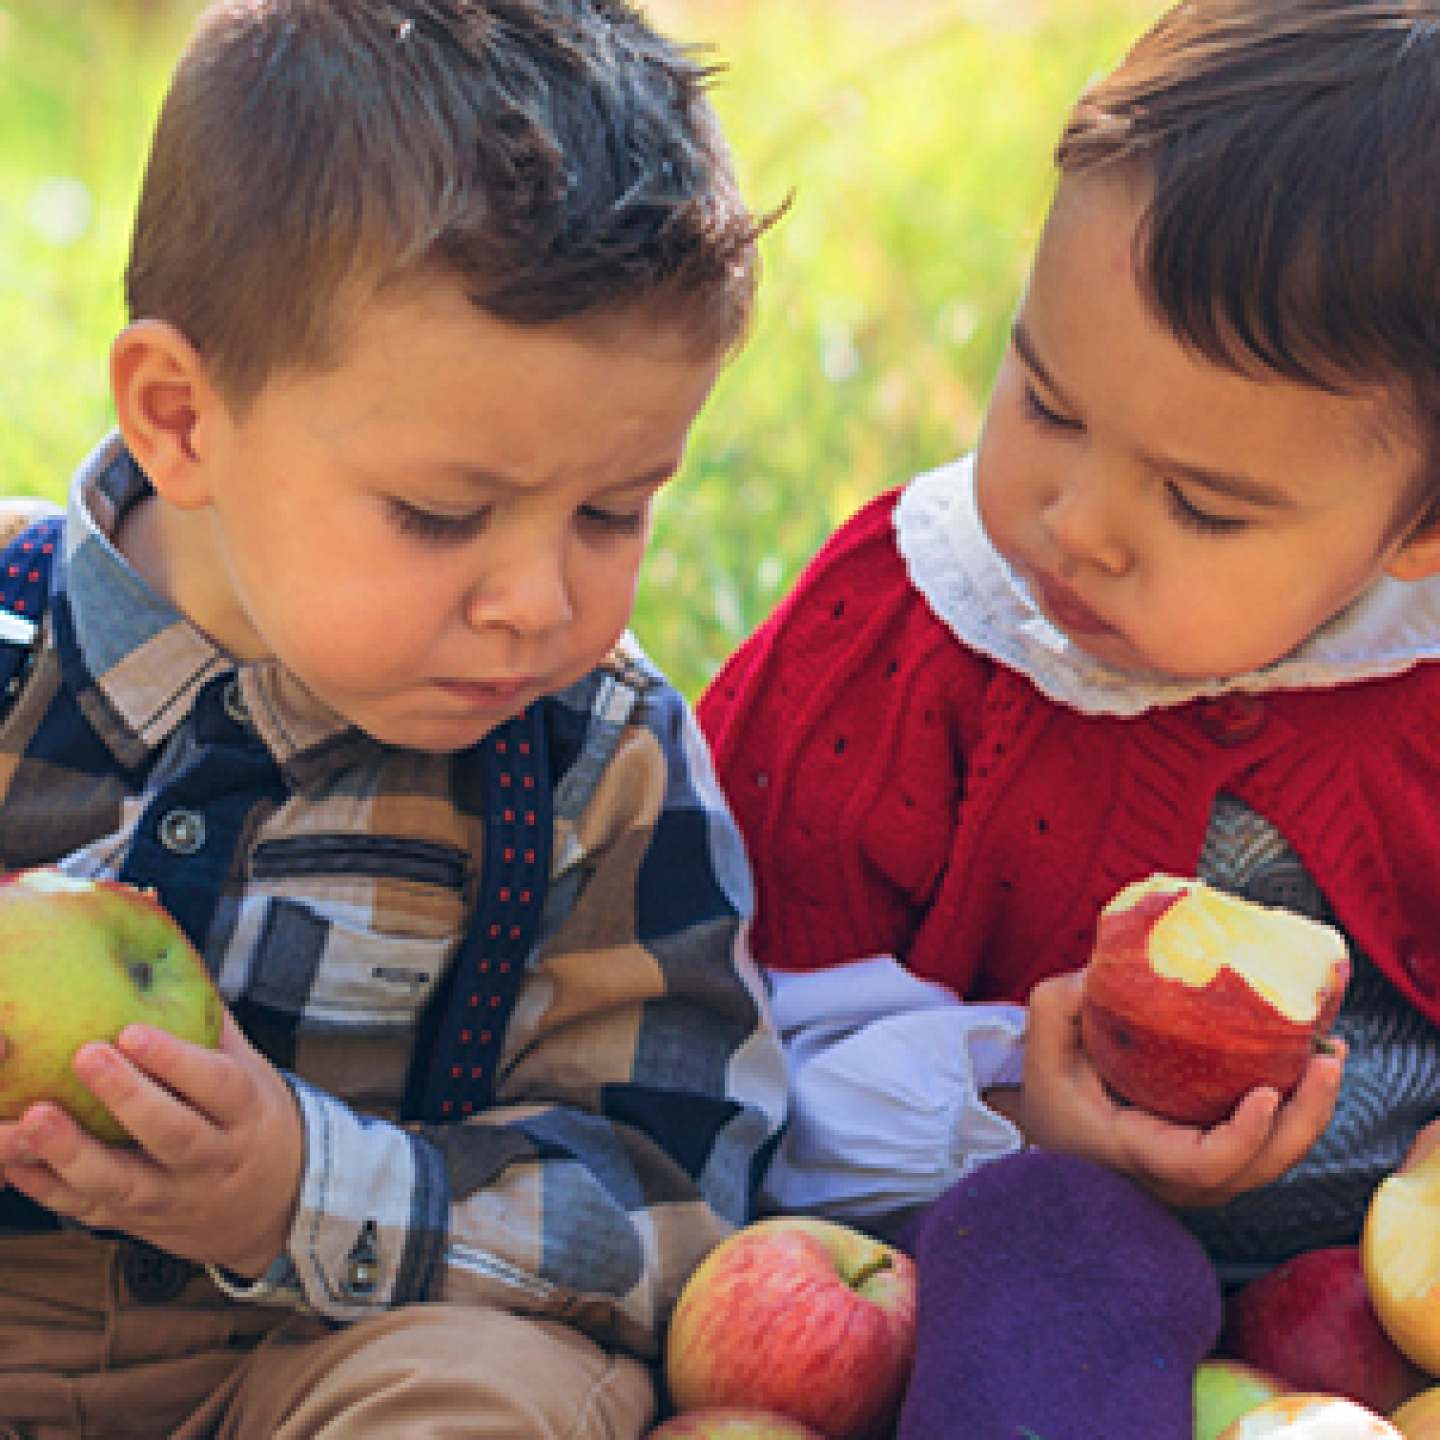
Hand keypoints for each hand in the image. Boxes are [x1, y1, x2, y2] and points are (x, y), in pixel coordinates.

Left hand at [0, 1011, 302, 1276]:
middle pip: (172, 1134)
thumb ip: (209, 1026)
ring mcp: (172, 1198)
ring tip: (34, 1119)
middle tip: (84, 1056)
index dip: (177, 1060)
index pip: (217, 1086)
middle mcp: (213, 1160)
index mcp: (245, 1113)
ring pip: (124, 1183)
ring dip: (74, 1154)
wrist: (271, 1206)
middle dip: (127, 1098)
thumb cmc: (251, 1119)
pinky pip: (86, 1210)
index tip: (133, 1030)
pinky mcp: (134, 1223)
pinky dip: (47, 1188)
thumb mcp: (252, 1070)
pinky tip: (13, 1160)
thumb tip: (167, 958)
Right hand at [1005, 971, 1344, 1209]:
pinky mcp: (1219, 1165)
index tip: (1265, 1092)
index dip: (1243, 1136)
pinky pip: (1270, 1148)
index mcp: (1139, 1153)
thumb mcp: (1042, 1050)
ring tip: (1331, 1056)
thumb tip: (1099, 973)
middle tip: (1327, 1061)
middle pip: (1260, 1168)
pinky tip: (1312, 1066)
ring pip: (1274, 1161)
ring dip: (1312, 1113)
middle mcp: (1180, 1180)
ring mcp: (1204, 1179)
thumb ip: (1060, 1006)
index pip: (1204, 1165)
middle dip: (1304, 1118)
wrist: (1055, 1139)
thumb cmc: (1052, 1096)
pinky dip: (1298, 1112)